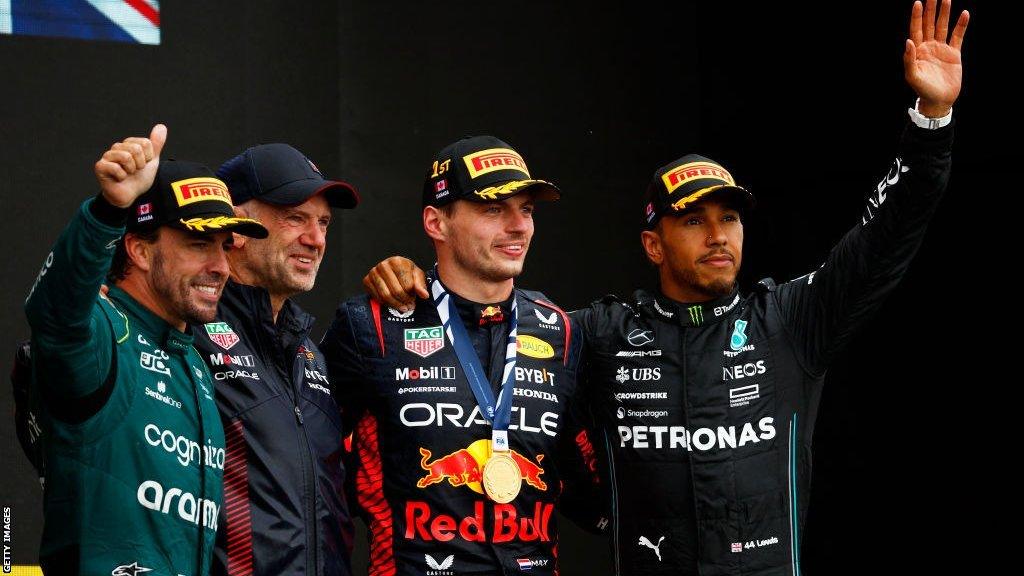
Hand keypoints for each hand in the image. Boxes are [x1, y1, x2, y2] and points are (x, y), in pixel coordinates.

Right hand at [94, 124, 166, 207]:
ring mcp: (107, 156)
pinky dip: (122, 177)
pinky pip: (116, 167)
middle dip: (140, 164)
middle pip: (136, 149)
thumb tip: (161, 126)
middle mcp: (117, 147)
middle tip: (135, 171)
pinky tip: (119, 179)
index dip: (148, 157)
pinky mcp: (100, 166)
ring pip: (126, 156)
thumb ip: (156, 144)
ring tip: (127, 174)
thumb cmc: (139, 178)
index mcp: (128, 144)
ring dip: (131, 170)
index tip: (143, 165)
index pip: (145, 143)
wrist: (130, 195)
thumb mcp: (151, 161)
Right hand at [363, 256, 427, 311]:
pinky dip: (386, 303)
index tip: (414, 299)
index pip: (406, 285)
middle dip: (404, 301)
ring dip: (396, 304)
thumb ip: (421, 285)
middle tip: (409, 306)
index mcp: (397, 261)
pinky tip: (393, 303)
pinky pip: (377, 297)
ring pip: (385, 295)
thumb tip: (424, 295)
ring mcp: (373, 272)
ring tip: (403, 307)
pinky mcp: (366, 280)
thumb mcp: (417, 276)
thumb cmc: (407, 273)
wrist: (394, 272)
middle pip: (396, 291)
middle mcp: (383, 265)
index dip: (412, 295)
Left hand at [905, 0, 969, 116]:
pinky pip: (958, 36)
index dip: (917, 17)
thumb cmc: (923, 90)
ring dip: (945, 14)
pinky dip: (961, 26)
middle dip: (931, 10)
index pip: (916, 29)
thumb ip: (909, 59)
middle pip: (929, 24)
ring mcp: (941, 49)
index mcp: (917, 51)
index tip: (918, 2)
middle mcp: (928, 47)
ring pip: (943, 27)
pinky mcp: (954, 53)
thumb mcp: (913, 76)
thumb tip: (908, 41)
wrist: (939, 100)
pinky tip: (964, 14)